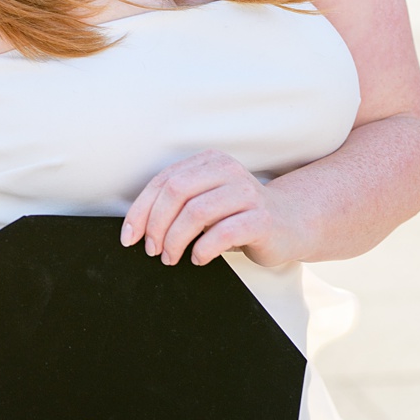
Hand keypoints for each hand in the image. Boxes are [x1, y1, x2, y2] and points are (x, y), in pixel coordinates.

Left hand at [123, 150, 306, 267]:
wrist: (290, 224)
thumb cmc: (238, 216)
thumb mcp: (206, 201)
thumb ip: (178, 202)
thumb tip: (137, 227)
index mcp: (211, 161)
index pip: (164, 181)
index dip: (140, 210)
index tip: (130, 237)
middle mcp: (229, 171)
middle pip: (176, 192)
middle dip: (156, 225)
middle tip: (153, 250)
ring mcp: (248, 193)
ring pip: (196, 213)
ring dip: (175, 241)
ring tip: (171, 257)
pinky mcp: (262, 218)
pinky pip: (223, 233)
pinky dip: (203, 250)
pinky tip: (199, 258)